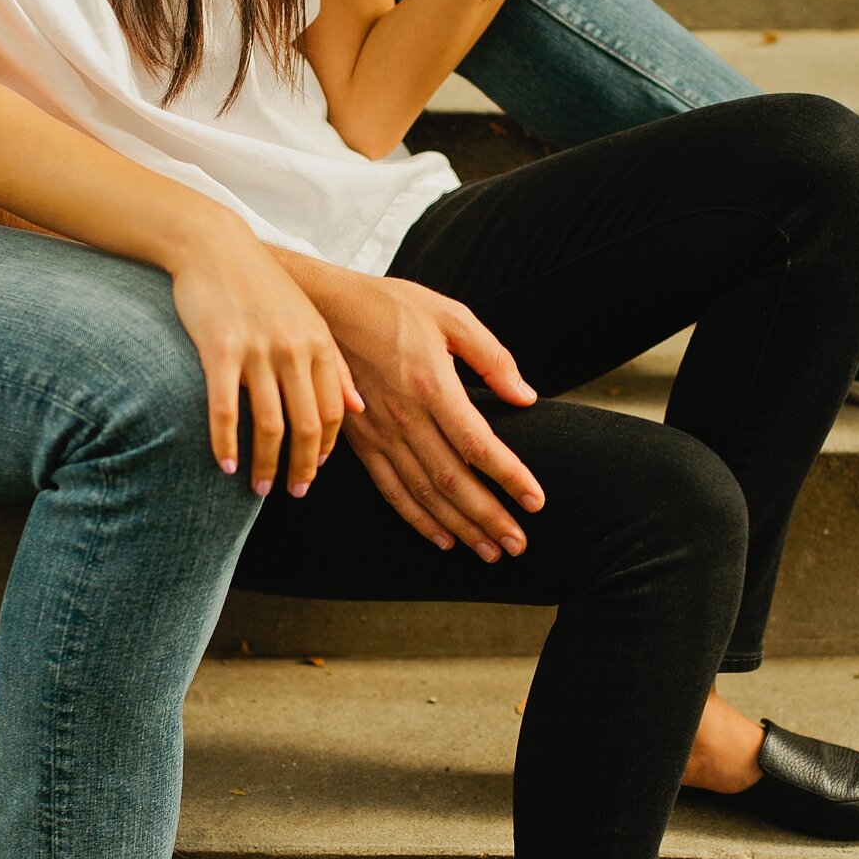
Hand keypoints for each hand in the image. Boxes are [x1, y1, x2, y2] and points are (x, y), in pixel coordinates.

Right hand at [167, 227, 361, 495]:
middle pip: (306, 427)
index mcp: (319, 344)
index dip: (325, 449)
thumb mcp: (308, 318)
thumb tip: (358, 409)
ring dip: (266, 465)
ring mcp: (257, 350)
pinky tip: (225, 465)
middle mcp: (294, 349)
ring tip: (259, 488)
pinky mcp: (220, 350)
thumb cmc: (260, 285)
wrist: (213, 245)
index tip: (313, 472)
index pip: (333, 413)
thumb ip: (334, 364)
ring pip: (269, 426)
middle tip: (294, 493)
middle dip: (302, 469)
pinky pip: (226, 410)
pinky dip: (226, 444)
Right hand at [320, 267, 546, 560]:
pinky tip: (442, 539)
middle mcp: (405, 417)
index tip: (535, 501)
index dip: (509, 477)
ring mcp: (380, 435)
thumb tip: (525, 397)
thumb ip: (491, 357)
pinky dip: (417, 520)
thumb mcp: (449, 314)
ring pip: (424, 495)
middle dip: (489, 518)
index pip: (477, 444)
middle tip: (518, 545)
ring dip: (460, 528)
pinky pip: (391, 491)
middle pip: (453, 481)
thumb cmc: (390, 307)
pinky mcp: (361, 443)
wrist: (323, 307)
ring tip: (490, 551)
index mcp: (431, 384)